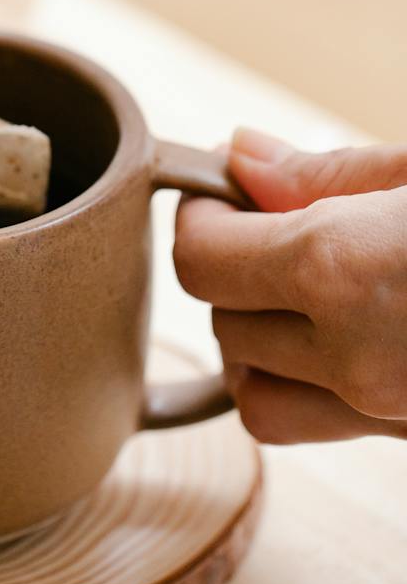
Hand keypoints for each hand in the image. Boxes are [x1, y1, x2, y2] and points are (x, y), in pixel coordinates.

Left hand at [174, 128, 406, 443]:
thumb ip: (330, 174)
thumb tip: (242, 158)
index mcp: (344, 271)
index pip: (200, 258)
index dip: (205, 215)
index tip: (230, 189)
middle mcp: (353, 357)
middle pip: (222, 321)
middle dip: (237, 270)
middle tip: (283, 226)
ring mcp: (383, 413)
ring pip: (251, 390)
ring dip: (258, 338)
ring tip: (309, 287)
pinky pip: (307, 426)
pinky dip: (297, 387)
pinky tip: (338, 338)